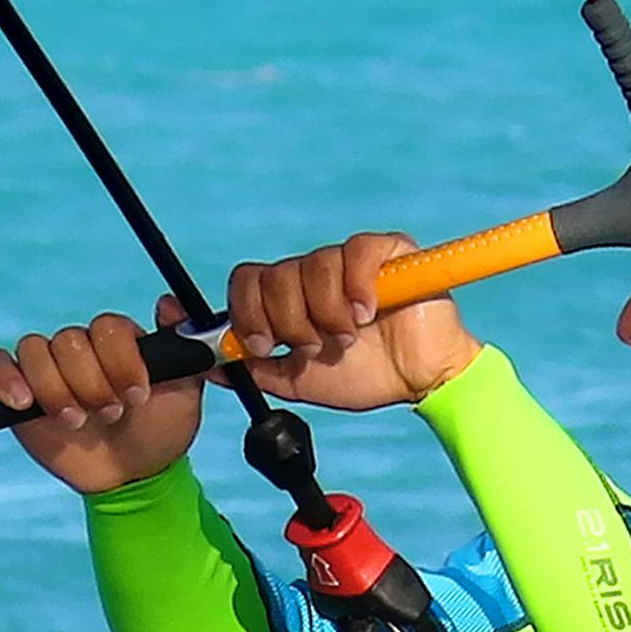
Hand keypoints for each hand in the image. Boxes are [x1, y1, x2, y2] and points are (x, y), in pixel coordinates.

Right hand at [0, 309, 202, 495]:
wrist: (134, 475)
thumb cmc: (160, 432)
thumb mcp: (186, 392)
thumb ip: (183, 347)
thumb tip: (166, 303)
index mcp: (118, 341)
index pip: (106, 327)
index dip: (119, 361)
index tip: (137, 396)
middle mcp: (80, 349)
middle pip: (68, 340)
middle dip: (90, 384)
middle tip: (109, 415)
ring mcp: (47, 369)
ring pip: (34, 350)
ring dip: (55, 389)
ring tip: (76, 422)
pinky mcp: (18, 393)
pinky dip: (4, 379)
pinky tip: (23, 402)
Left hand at [227, 233, 472, 411]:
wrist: (419, 381)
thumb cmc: (366, 377)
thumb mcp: (298, 381)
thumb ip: (255, 370)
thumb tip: (211, 364)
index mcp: (290, 297)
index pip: (248, 280)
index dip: (246, 312)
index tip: (260, 345)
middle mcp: (315, 273)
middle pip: (275, 275)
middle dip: (289, 321)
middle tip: (317, 346)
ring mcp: (349, 259)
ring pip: (313, 266)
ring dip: (326, 314)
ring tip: (350, 337)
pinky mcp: (386, 250)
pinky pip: (355, 252)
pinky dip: (355, 286)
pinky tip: (367, 313)